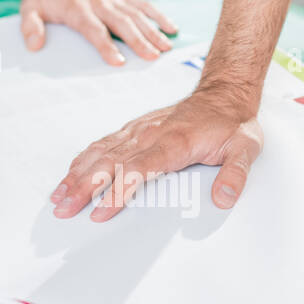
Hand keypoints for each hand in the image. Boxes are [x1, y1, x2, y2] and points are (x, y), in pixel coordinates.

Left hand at [21, 0, 176, 64]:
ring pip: (136, 15)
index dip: (106, 45)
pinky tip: (172, 29)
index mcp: (77, 8)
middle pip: (121, 22)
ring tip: (166, 48)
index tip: (119, 61)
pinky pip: (144, 5)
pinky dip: (159, 16)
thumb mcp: (29, 8)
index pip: (93, 29)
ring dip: (153, 31)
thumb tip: (34, 45)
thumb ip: (30, 26)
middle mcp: (99, 3)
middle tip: (153, 57)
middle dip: (139, 40)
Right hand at [50, 88, 262, 221]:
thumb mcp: (246, 148)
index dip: (117, 191)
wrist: (224, 93)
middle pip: (110, 163)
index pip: (138, 169)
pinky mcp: (134, 129)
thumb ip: (235, 174)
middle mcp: (150, 135)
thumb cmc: (232, 123)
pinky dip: (84, 159)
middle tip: (65, 209)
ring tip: (58, 196)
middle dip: (84, 187)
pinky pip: (103, 143)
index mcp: (174, 142)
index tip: (100, 211)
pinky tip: (71, 173)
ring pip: (101, 153)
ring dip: (77, 175)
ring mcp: (139, 131)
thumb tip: (224, 198)